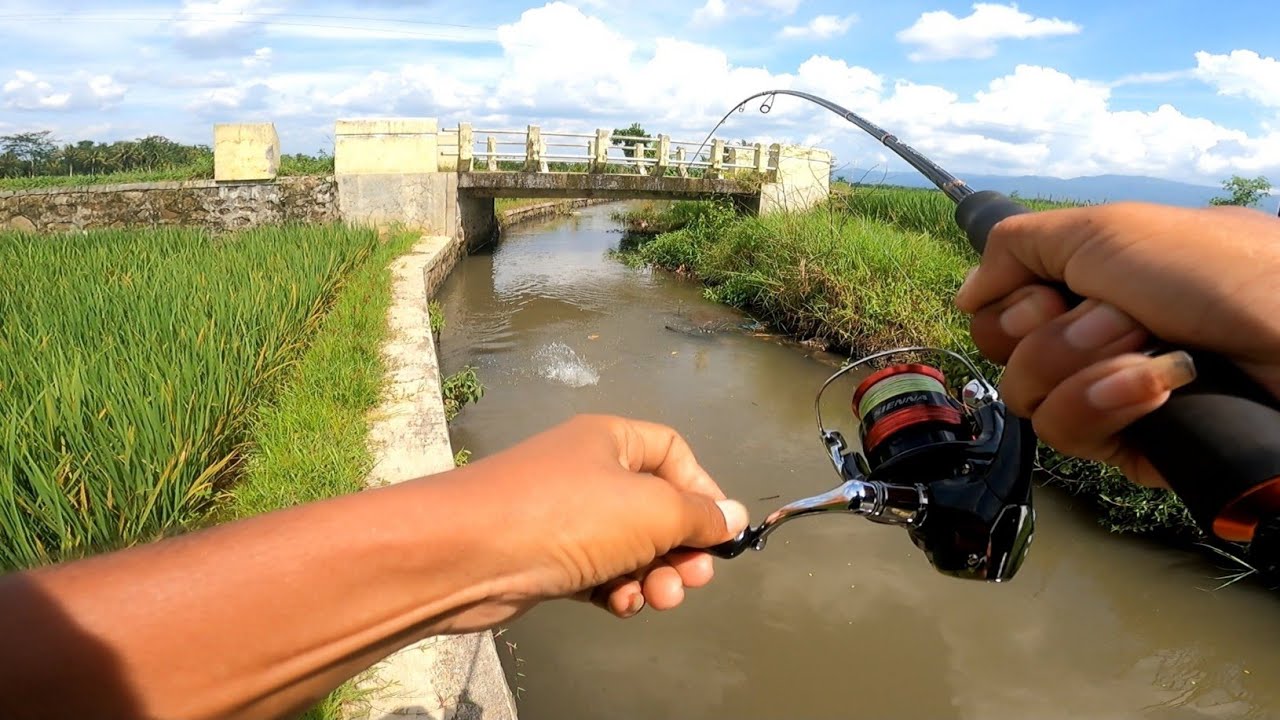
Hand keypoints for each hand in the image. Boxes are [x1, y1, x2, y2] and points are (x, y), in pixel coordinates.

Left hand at [440, 414, 748, 628]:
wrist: (467, 555)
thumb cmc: (567, 516)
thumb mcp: (651, 510)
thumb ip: (700, 516)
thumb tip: (736, 516)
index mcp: (612, 441)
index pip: (673, 454)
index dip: (702, 490)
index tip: (719, 530)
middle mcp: (589, 472)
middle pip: (656, 507)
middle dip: (682, 546)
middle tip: (694, 578)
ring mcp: (565, 517)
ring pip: (630, 546)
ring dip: (654, 575)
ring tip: (661, 598)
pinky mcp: (547, 559)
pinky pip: (598, 573)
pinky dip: (617, 590)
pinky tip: (621, 605)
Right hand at [955, 203, 1279, 486]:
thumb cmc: (1216, 271)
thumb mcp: (1104, 228)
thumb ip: (1016, 248)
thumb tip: (967, 293)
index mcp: (1088, 284)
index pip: (1000, 311)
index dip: (1014, 305)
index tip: (1054, 291)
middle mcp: (1093, 338)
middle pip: (1005, 354)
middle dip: (1056, 334)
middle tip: (1122, 317)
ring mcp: (1109, 393)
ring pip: (1029, 398)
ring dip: (1085, 367)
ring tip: (1149, 353)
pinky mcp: (1130, 445)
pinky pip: (1069, 434)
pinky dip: (1106, 403)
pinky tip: (1155, 390)